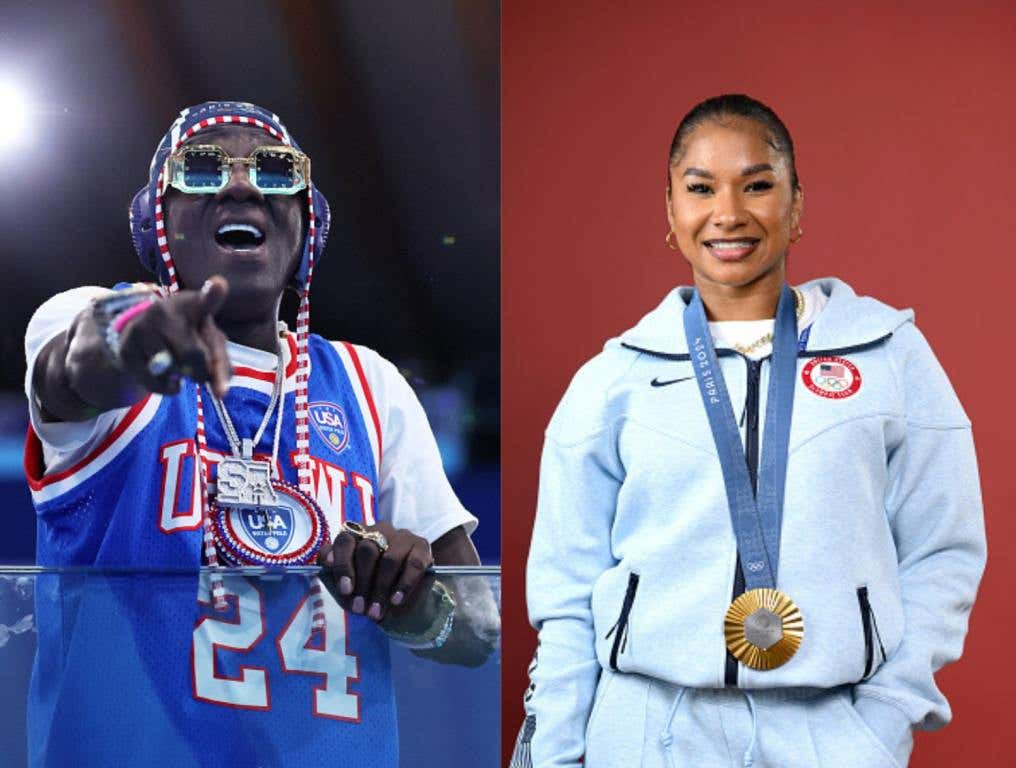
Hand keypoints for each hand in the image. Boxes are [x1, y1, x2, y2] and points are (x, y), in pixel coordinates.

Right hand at [116, 276, 231, 396]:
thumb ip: (221, 365)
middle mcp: (166, 309)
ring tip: (177, 363)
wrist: (144, 337)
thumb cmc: (189, 338)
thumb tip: (220, 392)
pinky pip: (155, 381)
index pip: (206, 300)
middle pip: (194, 355)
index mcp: (194, 305)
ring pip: (173, 369)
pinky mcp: (126, 347)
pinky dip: (166, 387)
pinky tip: (165, 374)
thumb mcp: (209, 344)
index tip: (219, 285)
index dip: (213, 294)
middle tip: (199, 370)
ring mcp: (143, 326)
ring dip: (181, 377)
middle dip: (201, 371)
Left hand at [317, 522, 433, 621]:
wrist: (400, 597)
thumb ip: (333, 575)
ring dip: (381, 589)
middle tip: (359, 608)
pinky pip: (414, 563)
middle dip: (363, 582)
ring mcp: (402, 536)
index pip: (345, 540)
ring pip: (390, 558)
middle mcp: (379, 530)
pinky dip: (404, 585)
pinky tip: (396, 600)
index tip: (345, 590)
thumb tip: (327, 564)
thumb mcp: (347, 586)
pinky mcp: (422, 546)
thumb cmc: (367, 588)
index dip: (343, 564)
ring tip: (376, 612)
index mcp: (357, 535)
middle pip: (368, 550)